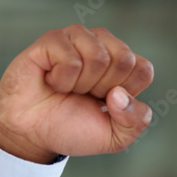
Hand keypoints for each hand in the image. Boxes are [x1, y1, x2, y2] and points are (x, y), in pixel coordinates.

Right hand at [0, 25, 153, 162]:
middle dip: (104, 89)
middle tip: (83, 95)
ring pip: (99, 56)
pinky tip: (51, 81)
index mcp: (122, 64)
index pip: (143, 69)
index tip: (106, 103)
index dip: (126, 95)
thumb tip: (119, 94)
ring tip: (68, 88)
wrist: (33, 135)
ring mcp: (76, 39)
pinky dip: (62, 80)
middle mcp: (101, 45)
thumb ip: (136, 120)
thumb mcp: (116, 137)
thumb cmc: (73, 128)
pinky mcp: (51, 40)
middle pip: (124, 59)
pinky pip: (71, 59)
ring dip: (82, 84)